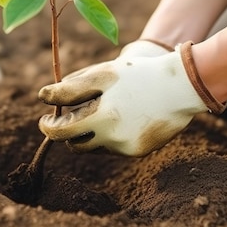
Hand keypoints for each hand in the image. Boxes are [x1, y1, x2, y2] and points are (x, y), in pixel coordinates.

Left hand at [38, 42, 225, 155]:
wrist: (183, 87)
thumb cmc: (138, 75)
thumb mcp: (103, 75)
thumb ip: (71, 88)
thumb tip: (43, 97)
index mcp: (103, 118)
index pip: (61, 132)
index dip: (47, 126)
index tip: (44, 118)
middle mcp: (115, 139)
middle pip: (75, 144)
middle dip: (65, 132)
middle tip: (62, 118)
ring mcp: (127, 148)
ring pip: (94, 146)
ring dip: (87, 133)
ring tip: (93, 112)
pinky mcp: (139, 152)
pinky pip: (112, 147)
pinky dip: (108, 134)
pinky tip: (117, 117)